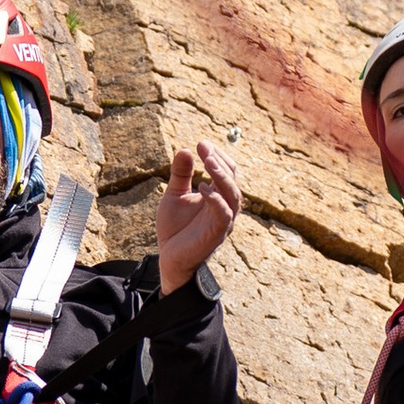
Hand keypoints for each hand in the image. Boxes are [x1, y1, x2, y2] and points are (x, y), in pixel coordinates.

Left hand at [158, 138, 239, 291]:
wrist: (170, 259)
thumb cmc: (175, 229)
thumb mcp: (174, 195)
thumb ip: (180, 174)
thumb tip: (185, 150)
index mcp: (217, 196)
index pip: (227, 171)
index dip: (216, 155)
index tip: (201, 143)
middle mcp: (224, 207)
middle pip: (232, 179)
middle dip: (219, 161)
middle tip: (203, 148)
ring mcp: (223, 221)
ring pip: (234, 195)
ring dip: (222, 176)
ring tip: (207, 162)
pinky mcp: (216, 234)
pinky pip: (224, 215)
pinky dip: (216, 199)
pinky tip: (202, 188)